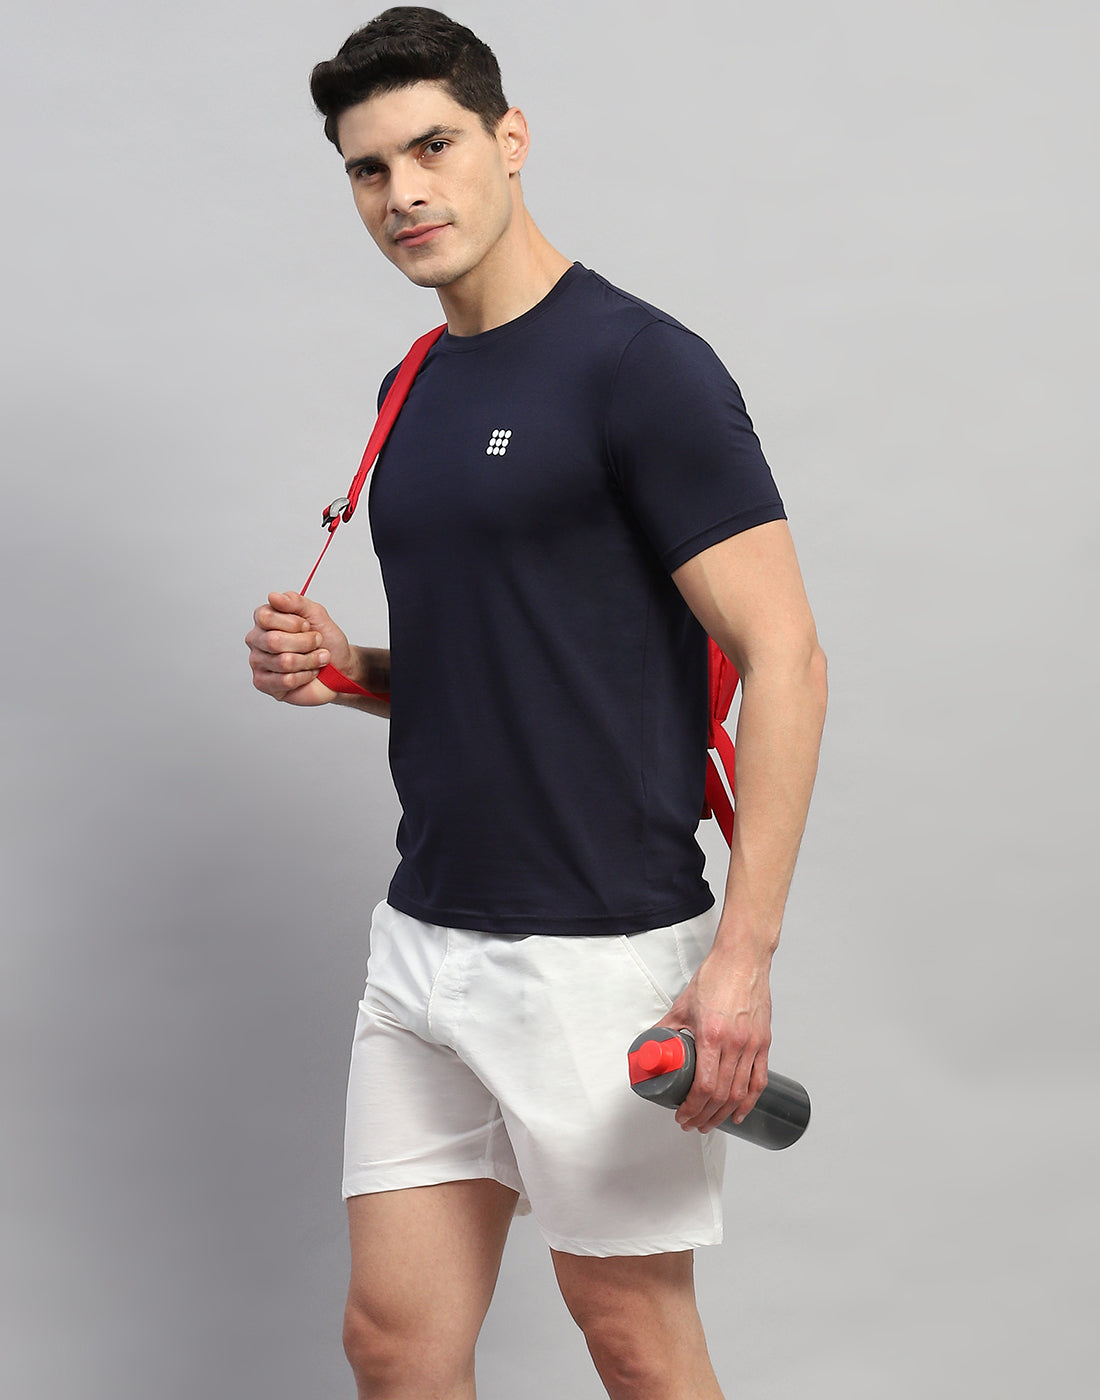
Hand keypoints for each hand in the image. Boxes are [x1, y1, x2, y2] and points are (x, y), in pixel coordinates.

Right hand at [245, 591, 351, 705]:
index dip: (293, 623)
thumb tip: (273, 597)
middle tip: (316, 642)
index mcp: (265, 619)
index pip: (265, 617)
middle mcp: (257, 639)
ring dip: (309, 660)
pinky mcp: (263, 683)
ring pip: (284, 662)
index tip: (307, 626)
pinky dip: (305, 676)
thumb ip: (295, 602)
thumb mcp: (316, 614)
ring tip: (316, 658)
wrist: (340, 666)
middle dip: (305, 643)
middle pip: (274, 641)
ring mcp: (257, 662)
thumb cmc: (326, 641)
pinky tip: (308, 673)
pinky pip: (285, 680)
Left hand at [657, 943, 771, 1132]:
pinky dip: (750, 1101)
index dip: (692, 1107)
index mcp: (711, 1036)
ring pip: (740, 1092)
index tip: (682, 1115)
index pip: (703, 1086)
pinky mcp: (764, 1042)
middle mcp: (734, 1043)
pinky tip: (740, 1113)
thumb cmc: (715, 977)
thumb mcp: (682, 1005)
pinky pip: (759, 1079)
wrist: (743, 959)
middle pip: (721, 1095)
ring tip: (711, 1123)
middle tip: (693, 1124)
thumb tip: (651, 1048)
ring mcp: (752, 1044)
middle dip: (705, 1116)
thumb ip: (666, 1028)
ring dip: (725, 1114)